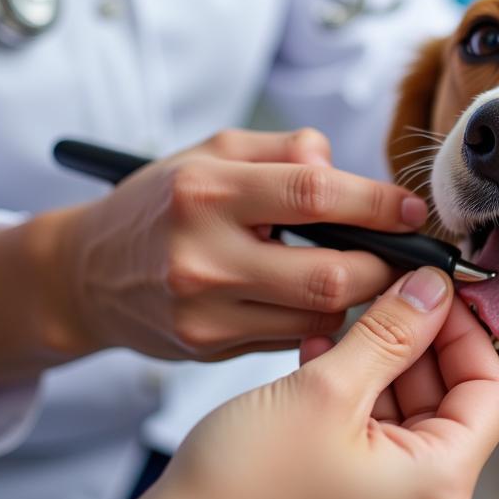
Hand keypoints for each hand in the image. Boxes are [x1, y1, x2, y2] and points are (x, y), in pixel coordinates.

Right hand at [0, 271, 498, 498]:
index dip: (465, 331)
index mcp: (440, 485)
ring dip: (379, 366)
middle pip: (449, 404)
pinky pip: (372, 445)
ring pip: (405, 421)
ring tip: (340, 322)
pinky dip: (353, 400)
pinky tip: (318, 358)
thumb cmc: (244, 491)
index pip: (490, 390)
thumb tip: (433, 288)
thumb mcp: (328, 390)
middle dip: (416, 343)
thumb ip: (391, 332)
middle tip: (383, 292)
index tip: (434, 289)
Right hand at [43, 129, 428, 360]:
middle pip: (329, 276)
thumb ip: (285, 150)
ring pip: (317, 317)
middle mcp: (203, 255)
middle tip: (402, 257)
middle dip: (382, 268)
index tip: (413, 210)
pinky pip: (290, 338)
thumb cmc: (161, 203)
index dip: (378, 204)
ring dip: (354, 298)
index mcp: (207, 191)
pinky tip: (312, 298)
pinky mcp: (207, 347)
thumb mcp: (213, 153)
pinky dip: (316, 319)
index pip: (315, 194)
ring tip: (360, 273)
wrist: (86, 273)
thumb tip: (342, 168)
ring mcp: (204, 310)